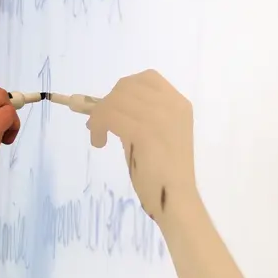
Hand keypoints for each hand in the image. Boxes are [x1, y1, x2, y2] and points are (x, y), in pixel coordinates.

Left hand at [85, 69, 195, 220]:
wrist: (176, 199)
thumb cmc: (163, 173)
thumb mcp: (156, 135)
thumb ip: (139, 117)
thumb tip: (106, 107)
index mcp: (179, 104)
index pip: (146, 78)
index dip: (123, 89)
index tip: (112, 108)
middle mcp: (172, 105)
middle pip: (127, 86)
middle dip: (107, 103)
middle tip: (98, 126)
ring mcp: (160, 117)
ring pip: (115, 100)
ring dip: (99, 116)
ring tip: (99, 137)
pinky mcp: (145, 131)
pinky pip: (110, 115)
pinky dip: (98, 126)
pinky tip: (99, 143)